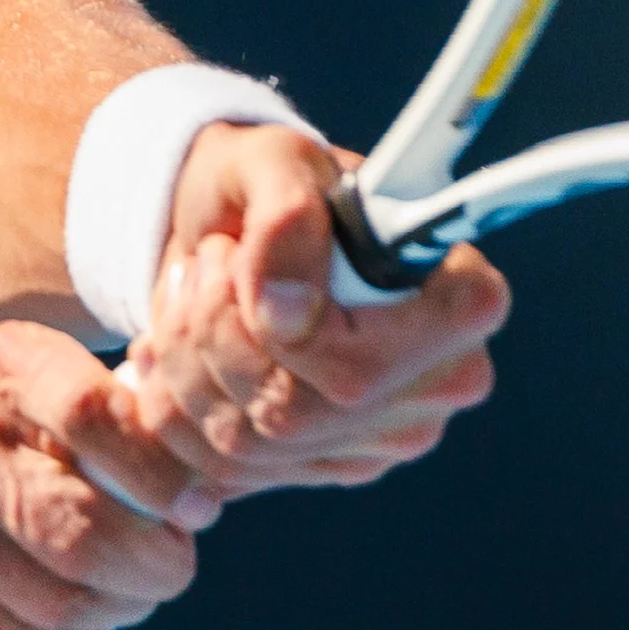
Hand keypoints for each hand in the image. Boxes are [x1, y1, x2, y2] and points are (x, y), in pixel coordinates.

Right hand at [0, 322, 218, 629]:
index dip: (165, 477)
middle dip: (154, 568)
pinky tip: (81, 622)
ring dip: (115, 611)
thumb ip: (110, 413)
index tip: (200, 509)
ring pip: (52, 598)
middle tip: (174, 569)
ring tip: (130, 596)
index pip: (99, 419)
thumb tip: (211, 479)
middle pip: (81, 531)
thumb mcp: (25, 379)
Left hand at [122, 122, 507, 498]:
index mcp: (458, 300)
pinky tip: (170, 346)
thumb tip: (284, 312)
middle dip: (216, 334)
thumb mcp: (273, 160)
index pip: (381, 359)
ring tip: (186, 293)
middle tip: (203, 263)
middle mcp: (438, 384)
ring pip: (249, 442)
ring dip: (186, 361)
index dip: (299, 332)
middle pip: (298, 411)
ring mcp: (382, 438)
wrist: (234, 224)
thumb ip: (287, 214)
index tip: (243, 262)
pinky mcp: (323, 468)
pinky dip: (173, 404)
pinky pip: (225, 469)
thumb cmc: (271, 183)